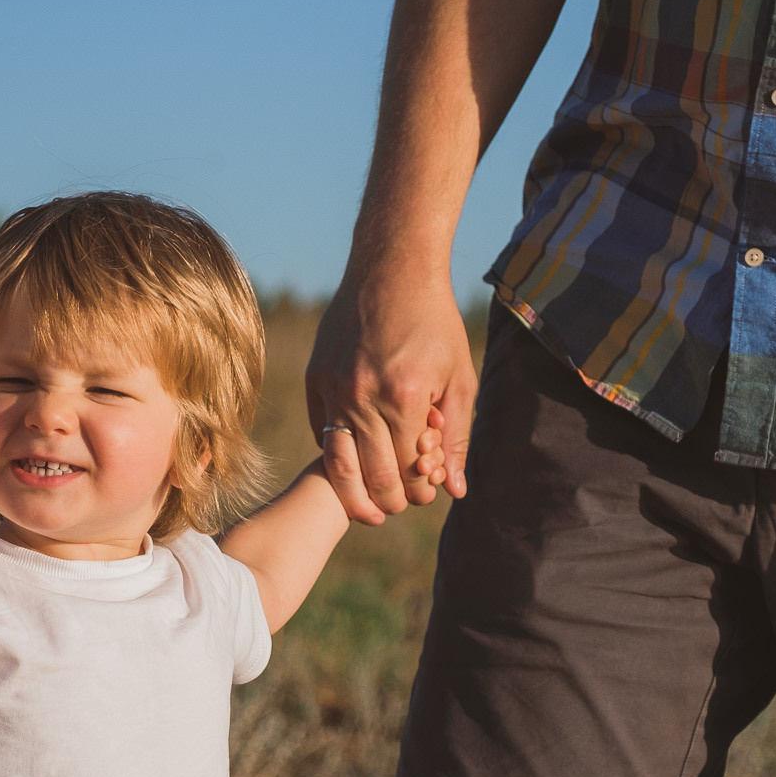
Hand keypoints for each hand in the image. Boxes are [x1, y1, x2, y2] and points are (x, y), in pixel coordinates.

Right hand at [304, 269, 474, 524]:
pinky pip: (323, 433)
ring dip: (355, 493)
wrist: (392, 269)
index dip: (418, 491)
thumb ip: (457, 438)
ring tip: (369, 506)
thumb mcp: (459, 379)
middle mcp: (363, 397)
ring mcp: (334, 389)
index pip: (407, 470)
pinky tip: (355, 458)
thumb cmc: (434, 323)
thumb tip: (455, 490)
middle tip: (398, 506)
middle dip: (388, 500)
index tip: (425, 493)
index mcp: (404, 398)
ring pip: (338, 464)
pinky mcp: (316, 379)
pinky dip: (338, 453)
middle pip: (372, 476)